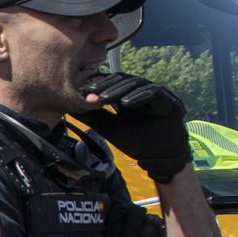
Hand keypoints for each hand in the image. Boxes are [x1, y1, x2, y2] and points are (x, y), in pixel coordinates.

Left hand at [76, 74, 190, 182]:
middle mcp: (142, 90)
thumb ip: (91, 116)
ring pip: (136, 84)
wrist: (159, 157)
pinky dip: (138, 96)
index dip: (97, 85)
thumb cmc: (135, 141)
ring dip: (118, 90)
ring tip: (103, 98)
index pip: (111, 82)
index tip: (80, 91)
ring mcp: (156, 93)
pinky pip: (153, 93)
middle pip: (122, 80)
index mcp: (128, 94)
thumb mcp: (108, 128)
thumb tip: (68, 108)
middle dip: (104, 86)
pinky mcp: (169, 99)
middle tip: (89, 92)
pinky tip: (125, 102)